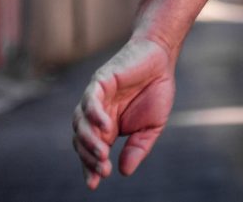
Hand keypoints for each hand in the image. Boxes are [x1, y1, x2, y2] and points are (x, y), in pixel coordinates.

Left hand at [71, 35, 176, 189]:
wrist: (162, 58)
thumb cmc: (156, 89)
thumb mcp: (152, 126)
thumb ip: (138, 147)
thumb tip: (123, 171)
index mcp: (107, 126)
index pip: (91, 150)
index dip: (90, 167)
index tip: (94, 184)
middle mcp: (96, 113)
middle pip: (81, 140)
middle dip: (89, 157)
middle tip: (102, 170)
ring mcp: (95, 97)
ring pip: (80, 122)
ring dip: (89, 140)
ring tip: (103, 154)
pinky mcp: (99, 81)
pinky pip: (90, 100)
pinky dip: (94, 114)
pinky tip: (105, 126)